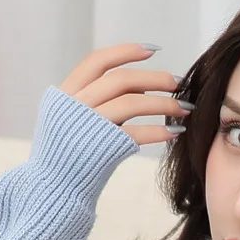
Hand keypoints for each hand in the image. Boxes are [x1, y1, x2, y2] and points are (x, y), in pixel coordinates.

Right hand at [59, 42, 194, 146]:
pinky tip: (175, 132)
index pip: (97, 62)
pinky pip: (137, 133)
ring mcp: (88, 125)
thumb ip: (102, 101)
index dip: (125, 51)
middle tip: (179, 82)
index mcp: (66, 94)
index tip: (152, 50)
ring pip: (132, 102)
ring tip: (185, 109)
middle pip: (120, 79)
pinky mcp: (103, 147)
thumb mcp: (76, 120)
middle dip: (155, 78)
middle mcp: (75, 105)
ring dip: (163, 103)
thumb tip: (141, 87)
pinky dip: (159, 131)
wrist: (53, 189)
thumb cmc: (69, 155)